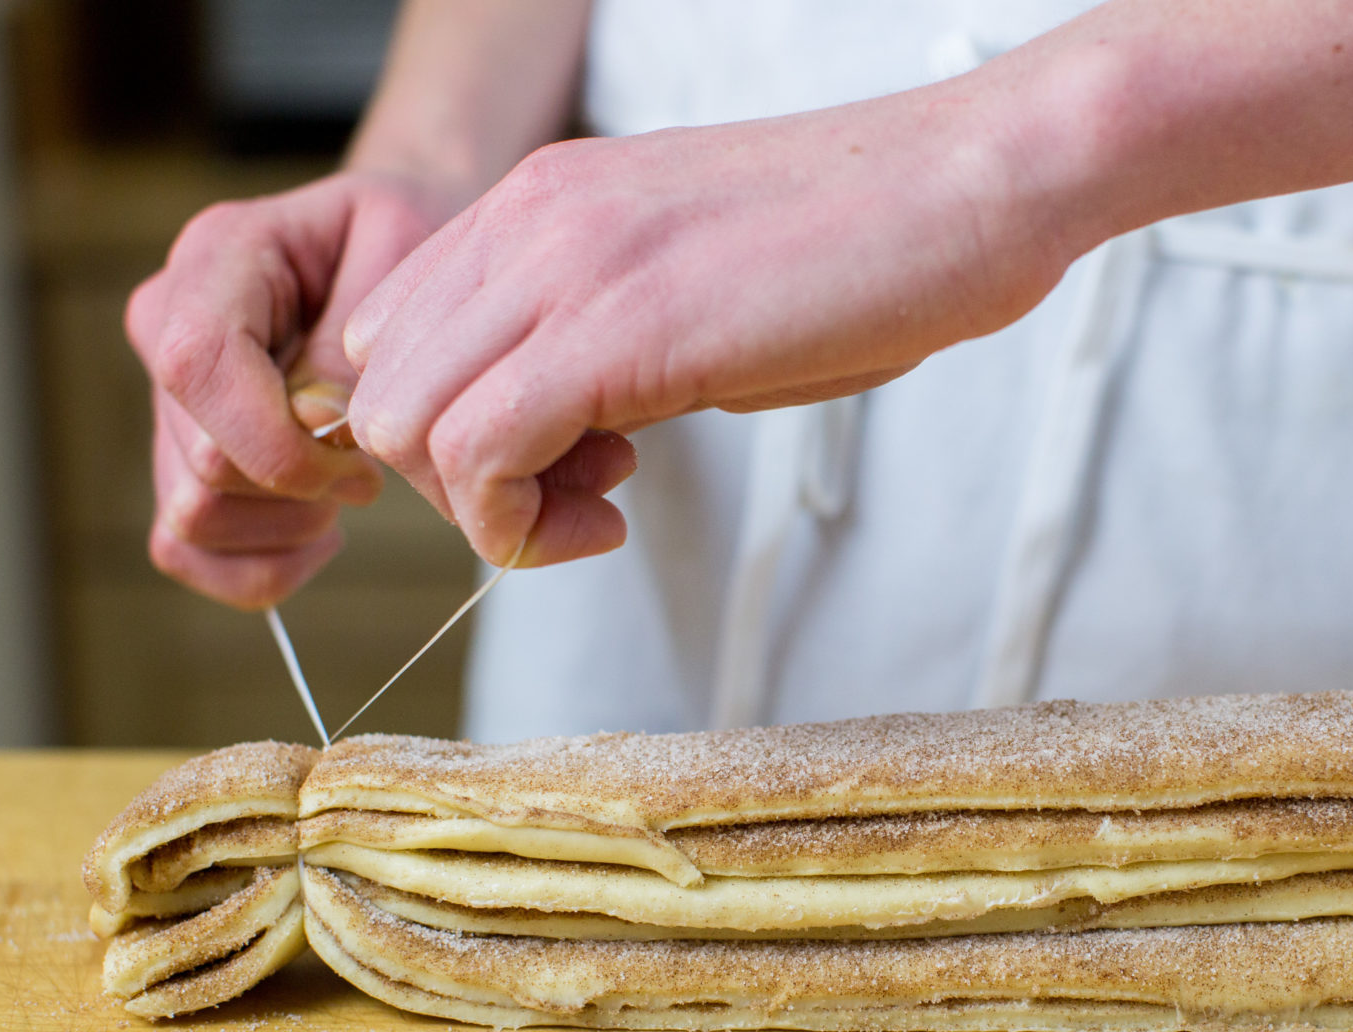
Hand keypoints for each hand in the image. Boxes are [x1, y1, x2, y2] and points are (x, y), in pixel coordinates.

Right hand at [125, 171, 457, 607]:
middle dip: (303, 491)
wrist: (399, 247)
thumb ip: (357, 341)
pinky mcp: (181, 459)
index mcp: (216, 258)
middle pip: (204, 463)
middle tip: (371, 472)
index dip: (279, 441)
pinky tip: (320, 535)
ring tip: (348, 488)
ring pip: (192, 517)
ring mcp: (168, 399)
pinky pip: (185, 551)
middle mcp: (168, 327)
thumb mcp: (405, 253)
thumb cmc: (408, 242)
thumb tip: (316, 424)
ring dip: (287, 529)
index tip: (363, 463)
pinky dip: (260, 567)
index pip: (198, 366)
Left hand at [342, 85, 1080, 566]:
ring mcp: (564, 265)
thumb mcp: (700, 280)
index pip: (400, 333)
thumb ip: (613, 338)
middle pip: (379, 385)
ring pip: (403, 424)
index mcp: (546, 201)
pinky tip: (607, 522)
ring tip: (594, 513)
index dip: (455, 428)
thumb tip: (583, 428)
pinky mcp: (616, 331)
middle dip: (453, 480)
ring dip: (483, 507)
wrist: (973, 186)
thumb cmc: (873, 243)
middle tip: (570, 502)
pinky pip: (478, 454)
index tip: (558, 464)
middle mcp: (530, 220)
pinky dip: (518, 523)